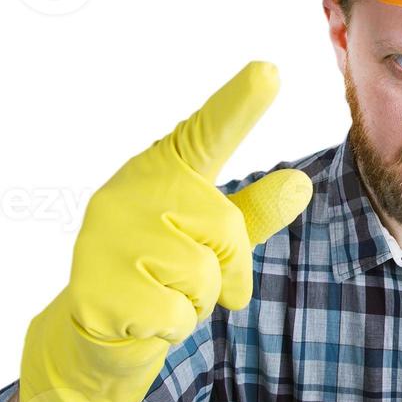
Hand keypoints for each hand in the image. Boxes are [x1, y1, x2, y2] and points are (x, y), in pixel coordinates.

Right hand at [18, 61, 312, 401]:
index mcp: (161, 171)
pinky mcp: (99, 288)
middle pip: (225, 228)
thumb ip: (255, 212)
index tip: (270, 70)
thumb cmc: (163, 273)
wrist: (102, 331)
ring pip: (203, 275)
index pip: (207, 134)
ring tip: (160, 295)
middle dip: (224, 268)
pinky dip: (173, 328)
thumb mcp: (215, 241)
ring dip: (197, 301)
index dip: (239, 104)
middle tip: (187, 280)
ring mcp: (106, 238)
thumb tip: (302, 183)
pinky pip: (178, 315)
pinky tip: (143, 320)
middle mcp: (128, 192)